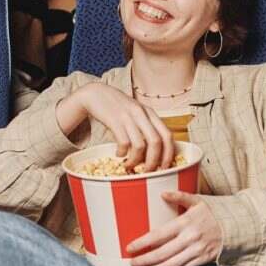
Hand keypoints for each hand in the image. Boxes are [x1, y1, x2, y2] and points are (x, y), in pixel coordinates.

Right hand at [59, 83, 175, 171]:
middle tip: (148, 172)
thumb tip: (155, 152)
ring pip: (140, 145)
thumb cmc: (118, 107)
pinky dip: (122, 153)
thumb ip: (146, 126)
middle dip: (153, 161)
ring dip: (136, 160)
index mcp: (150, 113)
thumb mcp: (136, 113)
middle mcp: (142, 114)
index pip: (167, 135)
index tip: (165, 166)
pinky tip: (119, 154)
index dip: (169, 153)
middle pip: (156, 142)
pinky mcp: (114, 120)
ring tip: (129, 165)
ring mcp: (128, 117)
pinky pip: (124, 142)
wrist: (96, 93)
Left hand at [126, 192, 222, 265]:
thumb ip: (180, 197)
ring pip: (171, 265)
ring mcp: (197, 251)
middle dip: (144, 260)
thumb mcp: (198, 200)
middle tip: (131, 262)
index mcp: (186, 222)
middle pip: (161, 254)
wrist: (239, 225)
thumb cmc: (216, 212)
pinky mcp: (204, 260)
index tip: (129, 248)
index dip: (142, 243)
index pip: (158, 235)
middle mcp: (190, 238)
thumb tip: (162, 194)